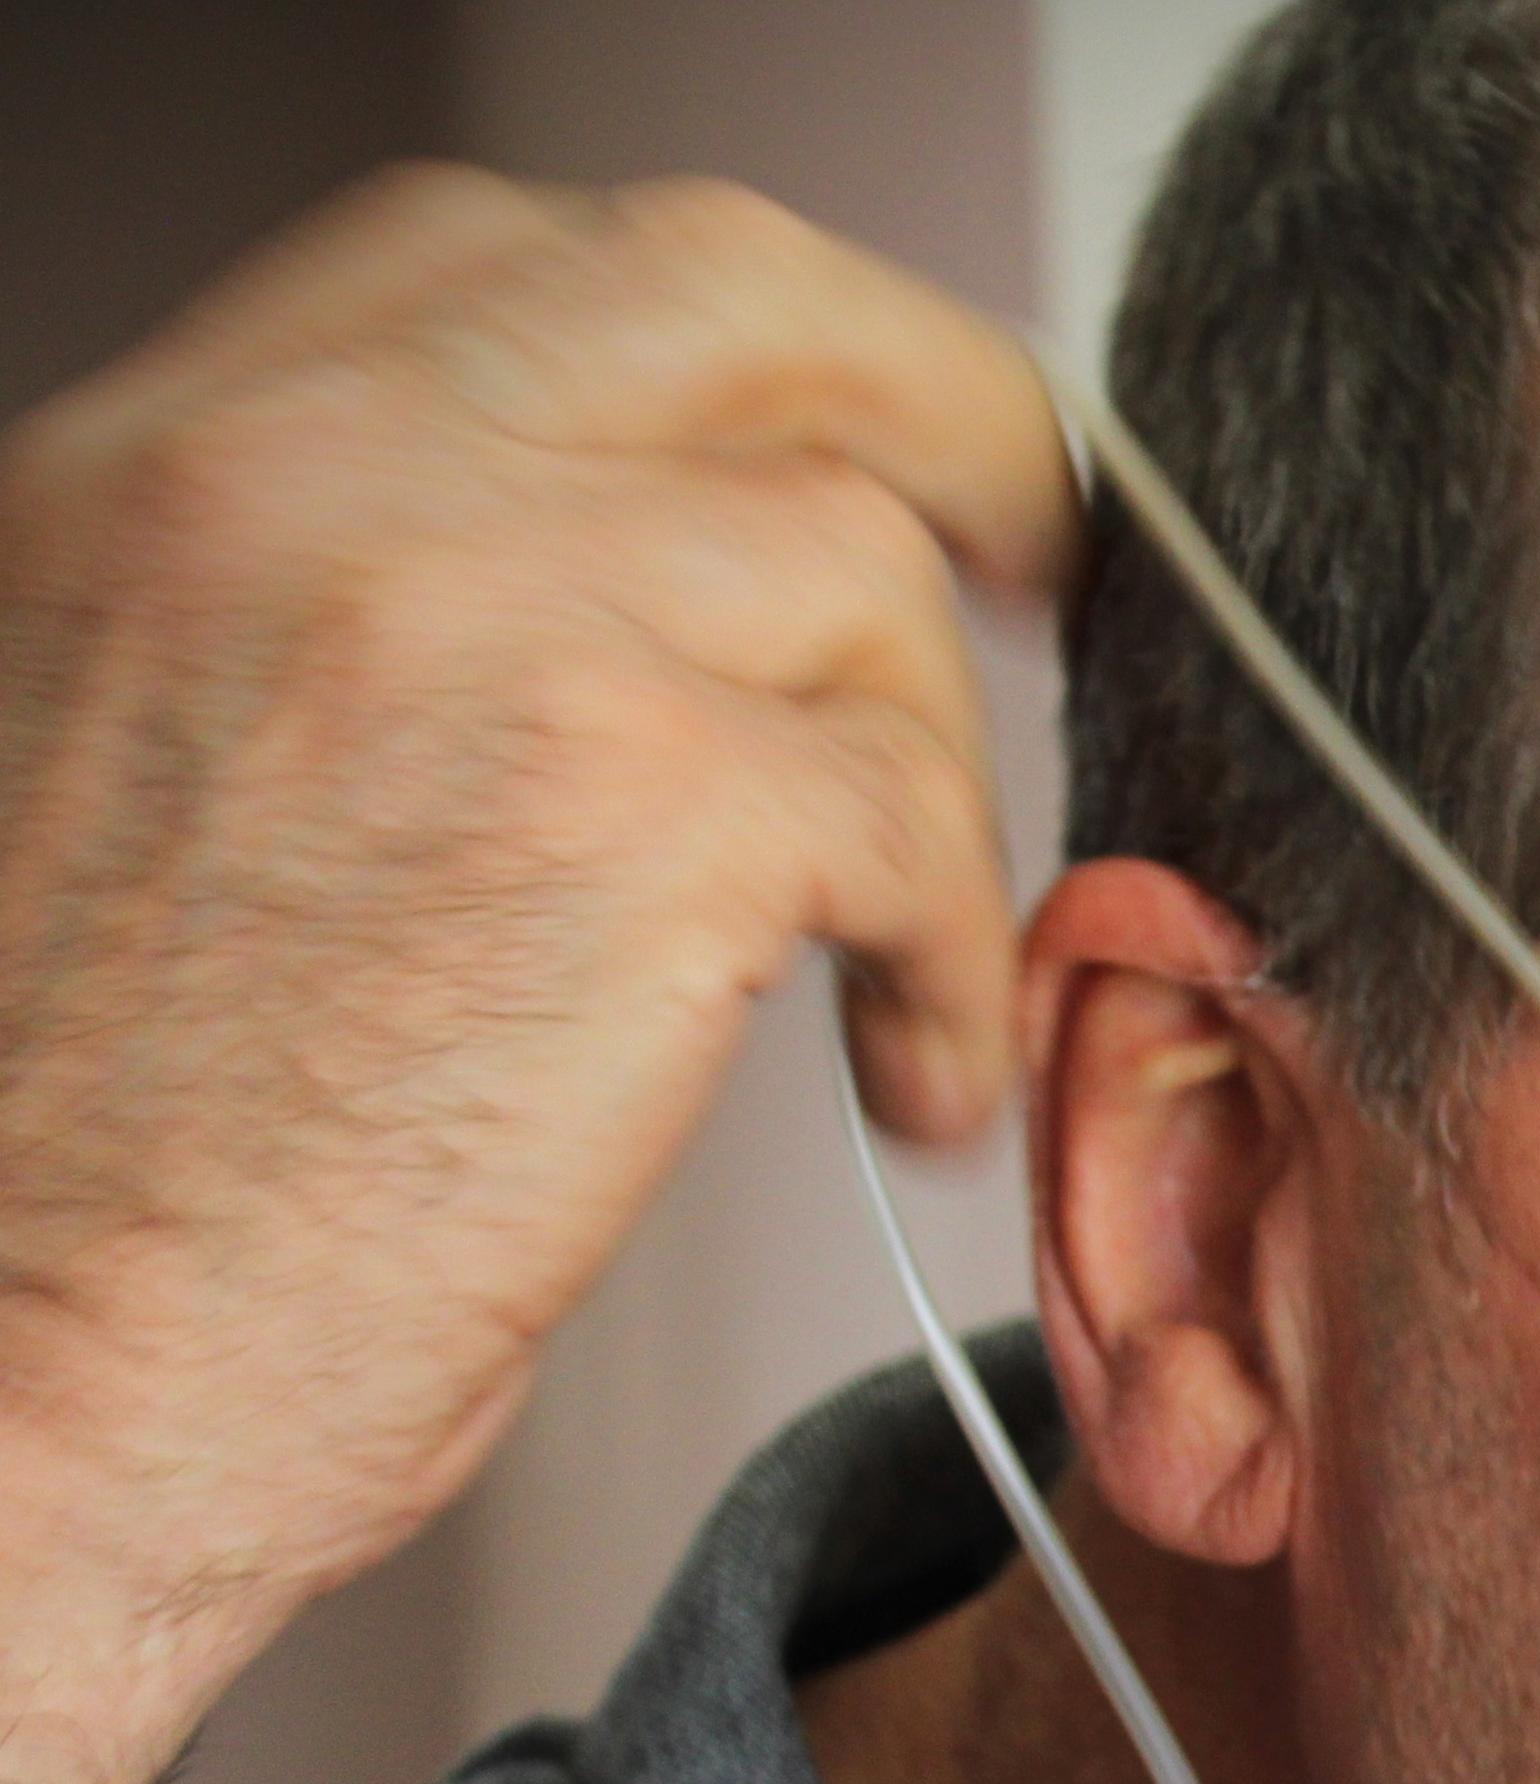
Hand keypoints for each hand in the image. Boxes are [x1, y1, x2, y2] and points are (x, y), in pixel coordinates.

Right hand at [0, 163, 1071, 1659]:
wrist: (14, 1367)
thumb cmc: (81, 1158)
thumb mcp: (144, 757)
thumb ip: (343, 620)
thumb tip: (612, 603)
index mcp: (173, 463)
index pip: (507, 263)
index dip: (735, 348)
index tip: (844, 455)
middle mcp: (311, 484)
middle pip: (737, 297)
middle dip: (941, 414)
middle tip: (1040, 561)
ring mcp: (479, 617)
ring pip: (861, 574)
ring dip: (932, 784)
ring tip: (898, 975)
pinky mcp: (640, 805)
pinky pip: (913, 814)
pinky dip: (949, 964)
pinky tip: (906, 1090)